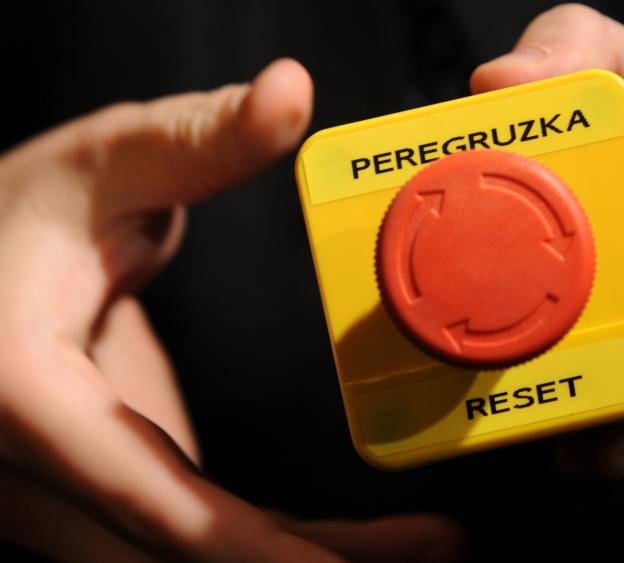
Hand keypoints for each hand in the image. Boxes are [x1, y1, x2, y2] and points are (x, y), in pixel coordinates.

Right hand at [0, 59, 460, 561]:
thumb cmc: (8, 220)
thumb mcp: (96, 170)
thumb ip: (192, 143)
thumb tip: (288, 93)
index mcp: (23, 402)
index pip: (153, 500)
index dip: (264, 548)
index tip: (360, 560)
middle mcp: (34, 475)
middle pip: (185, 555)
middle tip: (436, 548)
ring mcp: (69, 495)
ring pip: (199, 558)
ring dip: (314, 561)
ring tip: (427, 544)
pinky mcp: (114, 487)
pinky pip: (203, 532)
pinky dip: (284, 543)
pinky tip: (362, 539)